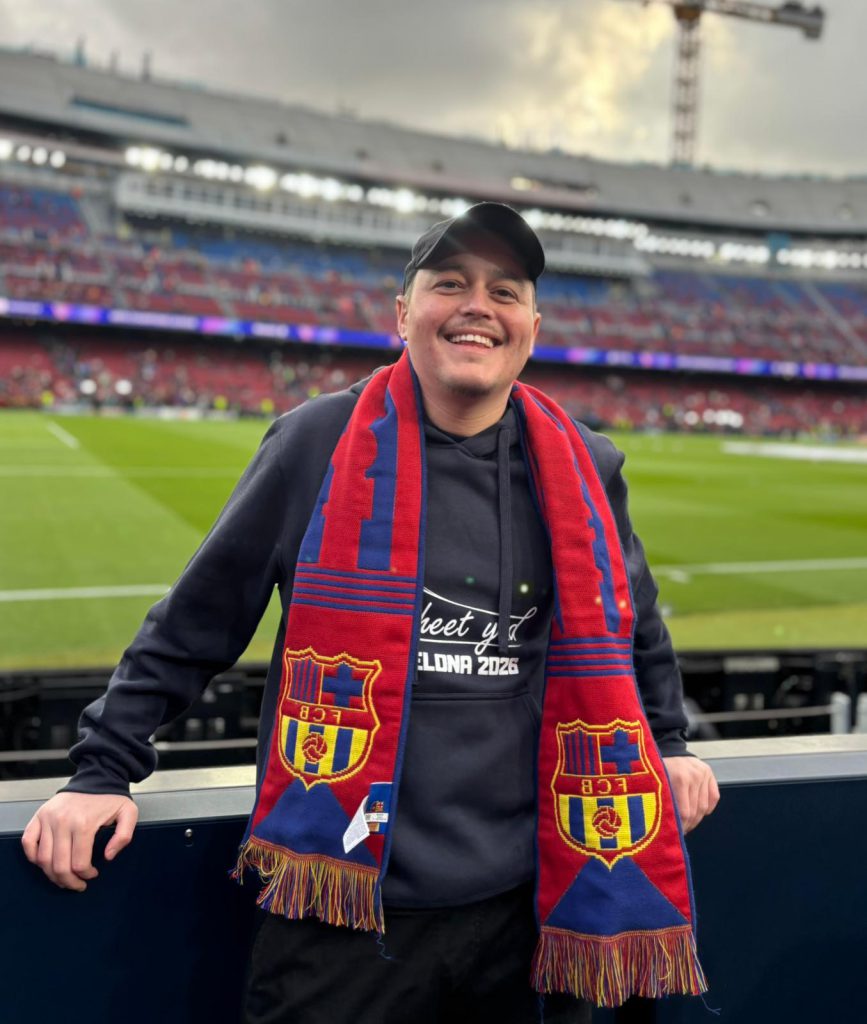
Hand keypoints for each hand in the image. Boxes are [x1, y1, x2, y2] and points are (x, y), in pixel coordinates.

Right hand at [21, 792, 137, 891]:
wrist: (98, 777)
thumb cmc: (112, 797)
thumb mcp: (128, 813)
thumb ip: (123, 837)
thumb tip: (107, 857)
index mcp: (84, 824)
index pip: (79, 864)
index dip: (86, 875)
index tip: (92, 874)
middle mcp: (62, 822)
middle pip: (59, 866)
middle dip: (68, 882)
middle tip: (77, 884)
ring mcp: (48, 819)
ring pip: (42, 859)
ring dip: (51, 874)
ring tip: (63, 877)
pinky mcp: (39, 816)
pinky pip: (28, 842)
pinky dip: (33, 857)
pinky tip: (45, 862)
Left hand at [662, 756, 718, 832]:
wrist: (667, 750)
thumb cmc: (658, 770)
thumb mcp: (656, 785)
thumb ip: (665, 802)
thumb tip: (670, 827)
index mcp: (680, 778)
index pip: (685, 812)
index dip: (681, 825)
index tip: (675, 833)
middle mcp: (694, 774)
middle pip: (696, 811)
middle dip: (688, 824)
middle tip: (681, 831)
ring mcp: (703, 773)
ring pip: (704, 807)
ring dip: (697, 819)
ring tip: (688, 824)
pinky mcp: (709, 773)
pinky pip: (714, 797)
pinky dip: (707, 808)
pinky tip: (699, 812)